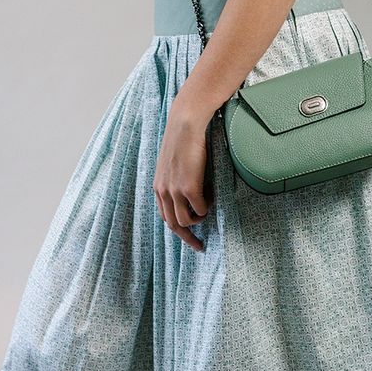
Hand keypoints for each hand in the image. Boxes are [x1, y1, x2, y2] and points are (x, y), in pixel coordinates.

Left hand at [152, 89, 214, 252]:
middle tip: (199, 246)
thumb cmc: (183, 138)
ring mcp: (175, 191)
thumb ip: (175, 177)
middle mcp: (164, 192)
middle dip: (187, 238)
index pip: (165, 217)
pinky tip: (212, 197)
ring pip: (187, 219)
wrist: (185, 124)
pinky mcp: (189, 188)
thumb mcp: (173, 162)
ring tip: (208, 210)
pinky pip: (201, 207)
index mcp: (158, 186)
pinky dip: (207, 207)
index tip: (188, 237)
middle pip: (174, 224)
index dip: (177, 230)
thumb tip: (187, 189)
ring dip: (199, 218)